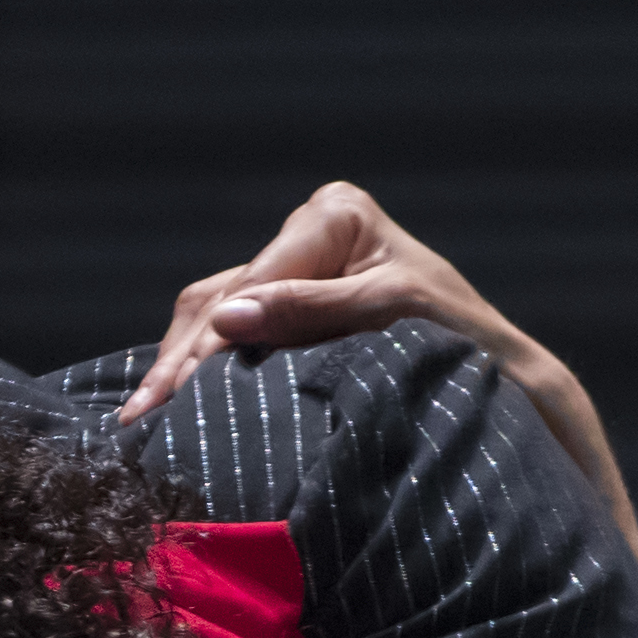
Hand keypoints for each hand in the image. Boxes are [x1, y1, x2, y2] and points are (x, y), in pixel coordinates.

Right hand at [118, 181, 618, 504]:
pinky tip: (163, 408)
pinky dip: (192, 374)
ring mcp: (290, 274)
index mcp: (336, 214)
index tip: (177, 390)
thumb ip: (311, 309)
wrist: (499, 382)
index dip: (214, 337)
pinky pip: (219, 338)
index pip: (259, 278)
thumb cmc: (462, 340)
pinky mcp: (282, 314)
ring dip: (175, 369)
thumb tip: (230, 318)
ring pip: (208, 317)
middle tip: (140, 417)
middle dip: (180, 360)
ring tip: (138, 422)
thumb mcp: (389, 315)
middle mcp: (305, 234)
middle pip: (221, 296)